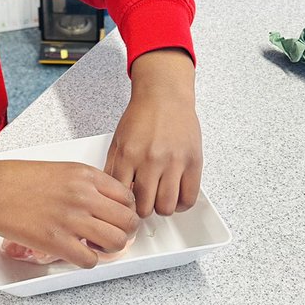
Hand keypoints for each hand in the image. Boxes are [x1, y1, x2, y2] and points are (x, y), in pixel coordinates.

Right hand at [0, 157, 138, 267]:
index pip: (127, 197)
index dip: (126, 211)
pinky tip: (77, 253)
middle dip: (124, 232)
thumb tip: (102, 203)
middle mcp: (83, 196)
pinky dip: (88, 261)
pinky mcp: (56, 241)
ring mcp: (71, 219)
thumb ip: (85, 184)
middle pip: (128, 221)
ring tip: (96, 246)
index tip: (119, 218)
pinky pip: (90, 260)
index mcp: (85, 175)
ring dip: (109, 249)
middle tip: (112, 236)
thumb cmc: (15, 179)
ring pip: (116, 242)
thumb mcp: (59, 169)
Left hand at [104, 48, 202, 218]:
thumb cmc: (142, 117)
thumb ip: (114, 168)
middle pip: (145, 207)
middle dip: (143, 210)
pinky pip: (189, 197)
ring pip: (167, 207)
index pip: (122, 198)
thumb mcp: (118, 141)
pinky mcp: (193, 162)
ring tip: (160, 199)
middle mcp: (151, 160)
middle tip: (145, 203)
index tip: (126, 208)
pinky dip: (181, 204)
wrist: (164, 95)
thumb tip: (111, 196)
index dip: (124, 207)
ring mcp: (174, 162)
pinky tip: (176, 196)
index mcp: (128, 155)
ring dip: (162, 208)